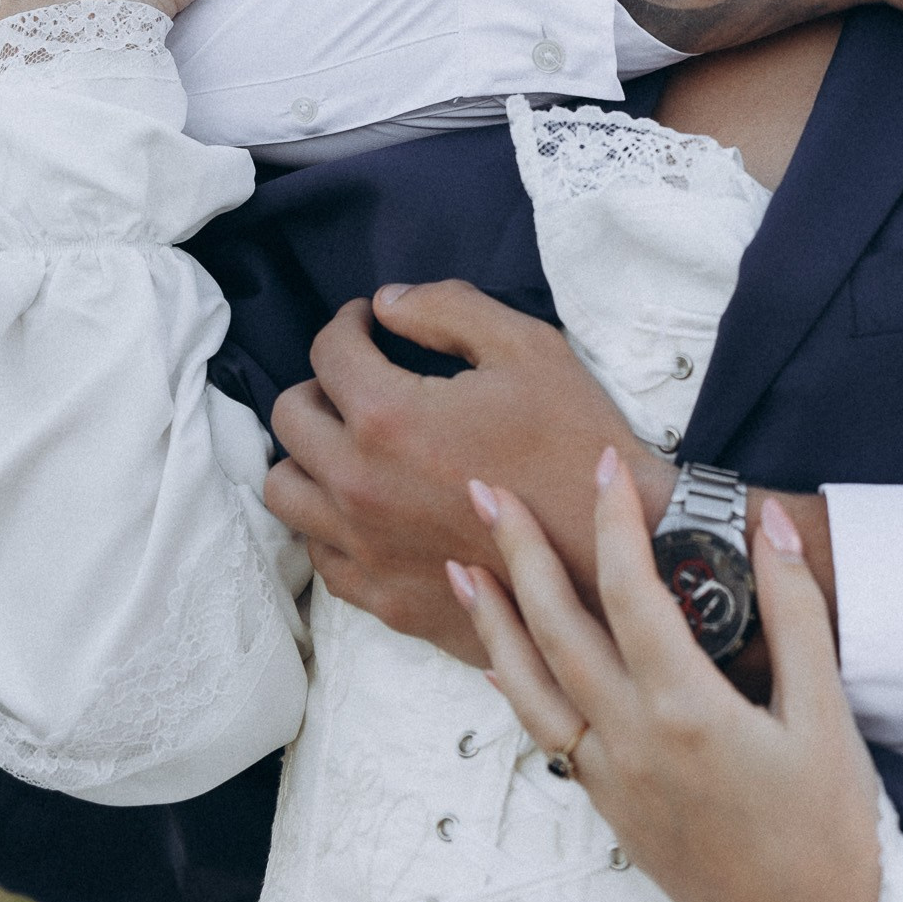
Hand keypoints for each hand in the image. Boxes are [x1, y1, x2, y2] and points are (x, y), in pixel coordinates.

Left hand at [265, 282, 678, 664]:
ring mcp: (365, 549)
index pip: (328, 352)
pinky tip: (372, 505)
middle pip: (290, 418)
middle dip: (321, 383)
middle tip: (360, 378)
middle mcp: (357, 485)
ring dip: (311, 456)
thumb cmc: (574, 440)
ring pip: (287, 492)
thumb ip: (447, 308)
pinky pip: (321, 556)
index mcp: (387, 418)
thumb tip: (386, 304)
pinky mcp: (383, 597)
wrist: (616, 548)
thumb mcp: (527, 346)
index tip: (367, 323)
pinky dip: (331, 521)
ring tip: (351, 444)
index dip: (347, 324)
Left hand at [453, 459, 879, 901]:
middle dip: (519, 553)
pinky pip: (546, 738)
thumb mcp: (827, 710)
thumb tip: (767, 524)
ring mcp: (614, 784)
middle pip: (557, 631)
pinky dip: (517, 689)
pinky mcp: (612, 813)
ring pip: (530, 690)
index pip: (632, 590)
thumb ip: (795, 609)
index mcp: (687, 711)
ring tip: (461, 569)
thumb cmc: (836, 824)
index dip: (613, 520)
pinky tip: (503, 663)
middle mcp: (633, 745)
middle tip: (486, 491)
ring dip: (493, 623)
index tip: (604, 464)